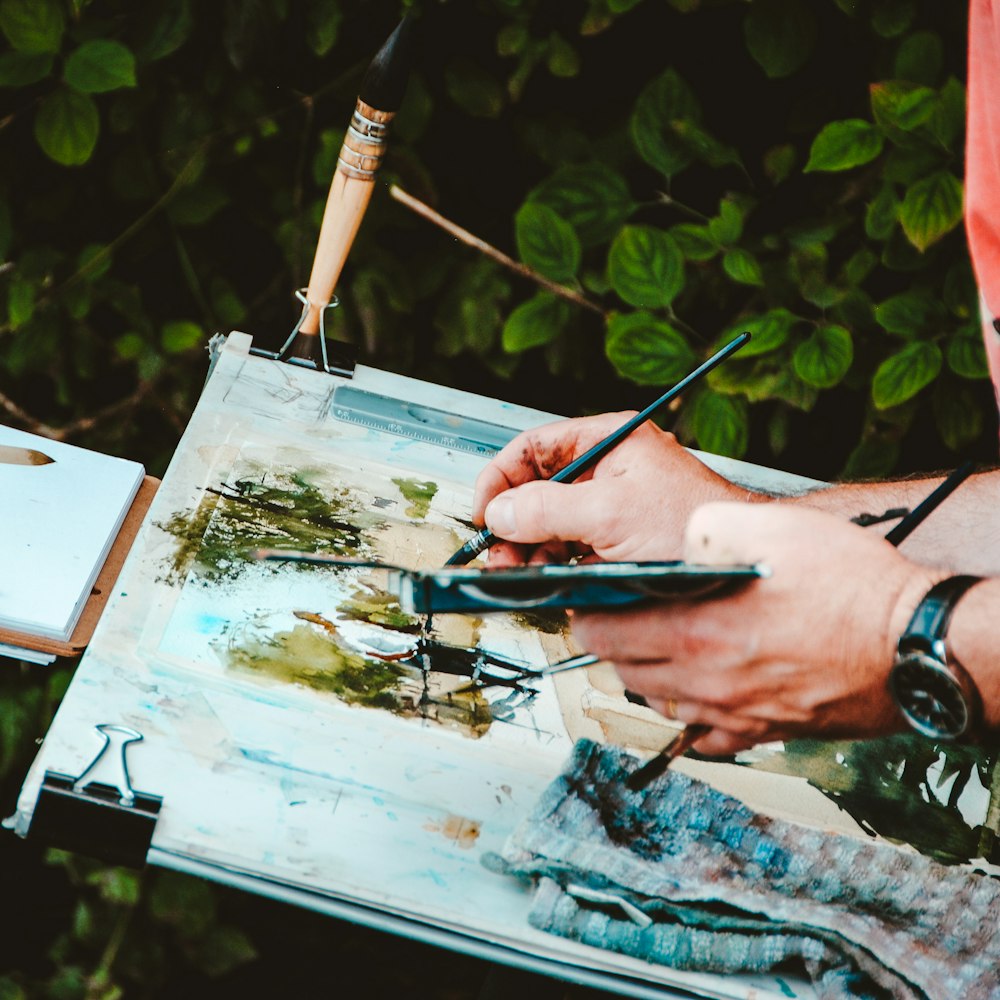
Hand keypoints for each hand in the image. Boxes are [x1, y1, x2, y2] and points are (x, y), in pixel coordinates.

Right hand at [471, 412, 752, 565]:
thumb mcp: (610, 513)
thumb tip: (498, 512)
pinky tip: (546, 578)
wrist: (734, 569)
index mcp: (608, 441)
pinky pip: (568, 547)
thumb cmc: (690, 527)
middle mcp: (606, 469)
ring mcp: (610, 505)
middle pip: (536, 487)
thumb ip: (548, 508)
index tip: (484, 511)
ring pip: (548, 521)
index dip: (501, 477)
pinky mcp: (614, 540)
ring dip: (528, 547)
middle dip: (512, 520)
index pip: (534, 447)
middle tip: (499, 552)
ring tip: (520, 571)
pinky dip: (551, 563)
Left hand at [571, 502, 942, 754]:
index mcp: (698, 630)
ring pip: (661, 704)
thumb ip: (707, 531)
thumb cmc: (854, 589)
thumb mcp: (772, 528)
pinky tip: (702, 689)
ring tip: (661, 645)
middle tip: (622, 618)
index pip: (603, 634)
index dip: (587, 614)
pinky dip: (693, 714)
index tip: (591, 601)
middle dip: (612, 643)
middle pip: (625, 671)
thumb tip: (681, 541)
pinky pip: (707, 735)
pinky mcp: (766, 731)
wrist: (917, 645)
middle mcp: (708, 681)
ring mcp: (736, 713)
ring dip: (648, 675)